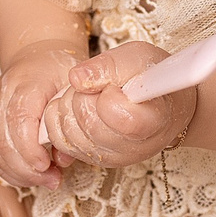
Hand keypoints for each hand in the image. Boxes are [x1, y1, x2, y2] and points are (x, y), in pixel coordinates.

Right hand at [0, 43, 82, 188]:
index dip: (30, 150)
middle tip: (53, 180)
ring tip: (47, 180)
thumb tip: (64, 157)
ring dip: (20, 174)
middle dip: (27, 169)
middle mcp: (2, 98)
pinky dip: (11, 171)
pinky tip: (32, 176)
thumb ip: (74, 119)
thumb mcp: (76, 85)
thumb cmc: (59, 70)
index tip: (48, 166)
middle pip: (3, 142)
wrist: (35, 56)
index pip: (18, 121)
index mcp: (25, 83)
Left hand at [36, 41, 195, 170]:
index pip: (123, 118)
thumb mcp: (138, 57)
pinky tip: (81, 107)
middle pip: (89, 122)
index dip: (110, 96)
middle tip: (103, 87)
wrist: (157, 101)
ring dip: (71, 104)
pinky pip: (58, 137)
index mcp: (153, 122)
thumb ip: (110, 65)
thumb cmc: (151, 78)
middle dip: (86, 95)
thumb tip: (77, 78)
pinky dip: (61, 117)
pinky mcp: (91, 159)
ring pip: (69, 131)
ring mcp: (111, 157)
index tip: (117, 87)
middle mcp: (133, 148)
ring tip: (94, 95)